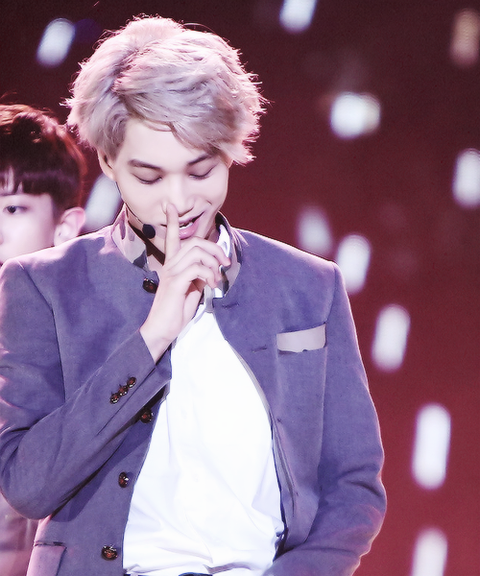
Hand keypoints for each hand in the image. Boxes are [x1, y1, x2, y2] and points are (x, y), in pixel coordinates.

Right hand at [140, 204, 229, 360]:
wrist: (162, 329)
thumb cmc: (176, 311)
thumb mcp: (192, 289)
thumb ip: (199, 275)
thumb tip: (211, 268)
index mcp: (173, 265)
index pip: (171, 238)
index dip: (172, 221)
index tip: (170, 205)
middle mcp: (170, 265)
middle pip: (194, 242)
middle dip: (215, 248)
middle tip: (225, 264)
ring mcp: (171, 273)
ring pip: (196, 252)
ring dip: (213, 263)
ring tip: (217, 279)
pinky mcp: (175, 283)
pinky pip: (196, 268)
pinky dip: (209, 275)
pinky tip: (211, 286)